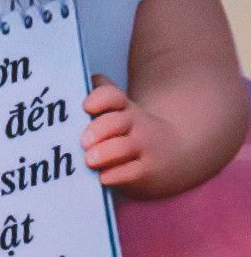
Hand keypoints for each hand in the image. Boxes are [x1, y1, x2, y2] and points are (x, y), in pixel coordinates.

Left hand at [82, 74, 156, 188]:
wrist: (172, 156)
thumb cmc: (130, 132)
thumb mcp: (119, 112)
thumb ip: (102, 97)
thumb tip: (88, 78)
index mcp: (123, 109)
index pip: (111, 97)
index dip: (99, 99)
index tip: (87, 107)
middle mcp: (134, 126)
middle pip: (115, 122)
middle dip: (99, 129)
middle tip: (84, 142)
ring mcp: (142, 149)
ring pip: (122, 148)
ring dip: (103, 153)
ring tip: (90, 160)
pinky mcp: (145, 173)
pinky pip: (128, 174)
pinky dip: (113, 176)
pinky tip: (102, 178)